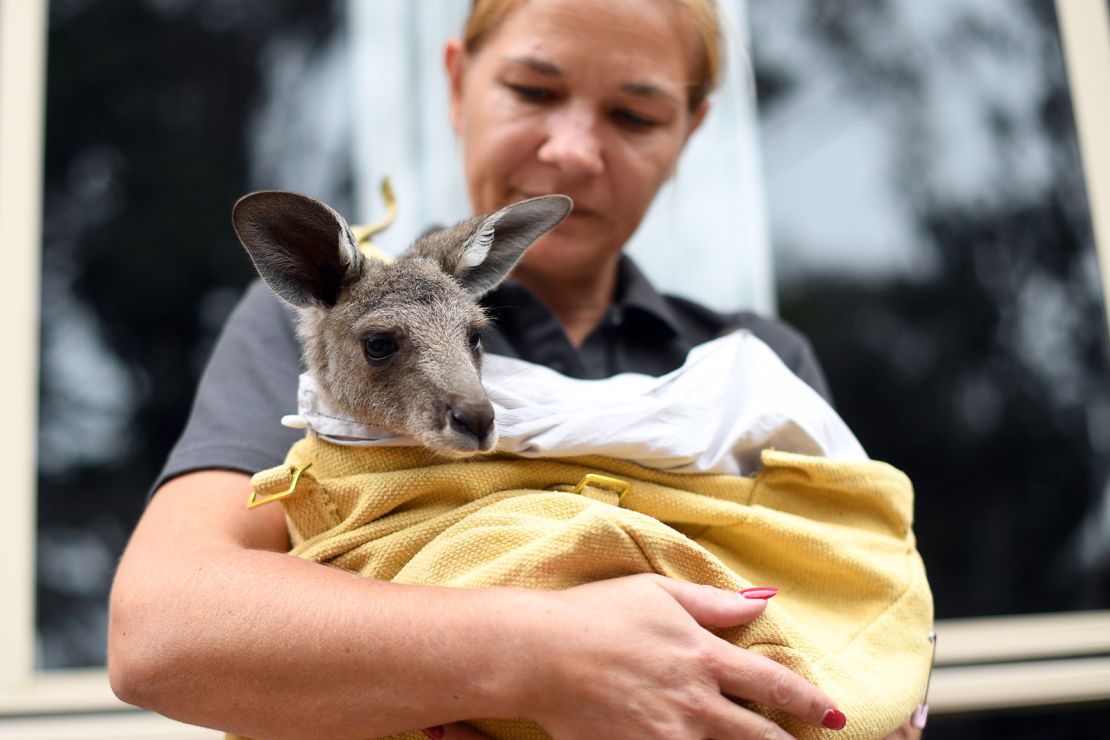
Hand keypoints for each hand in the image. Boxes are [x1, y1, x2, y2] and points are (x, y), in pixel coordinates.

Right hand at [516, 574, 843, 738]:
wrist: (538, 653)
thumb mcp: (657, 593)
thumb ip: (713, 603)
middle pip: (759, 736)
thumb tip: (760, 601)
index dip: (808, 702)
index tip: (831, 714)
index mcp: (703, 656)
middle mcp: (695, 701)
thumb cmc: (595, 614)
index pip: (772, 684)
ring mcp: (668, 735)